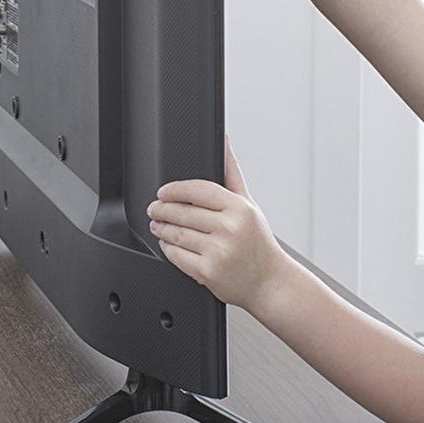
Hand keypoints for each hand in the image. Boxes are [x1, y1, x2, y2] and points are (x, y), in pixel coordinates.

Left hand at [146, 133, 289, 309]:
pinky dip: (168, 248)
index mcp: (239, 208)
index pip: (198, 189)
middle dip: (162, 210)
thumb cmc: (258, 242)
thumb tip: (224, 140)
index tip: (163, 192)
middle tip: (153, 208)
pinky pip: (178, 256)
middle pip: (183, 212)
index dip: (175, 189)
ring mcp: (218, 251)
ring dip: (161, 228)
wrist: (270, 282)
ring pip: (177, 234)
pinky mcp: (208, 272)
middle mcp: (229, 228)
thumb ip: (231, 172)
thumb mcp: (249, 203)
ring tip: (157, 224)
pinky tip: (166, 243)